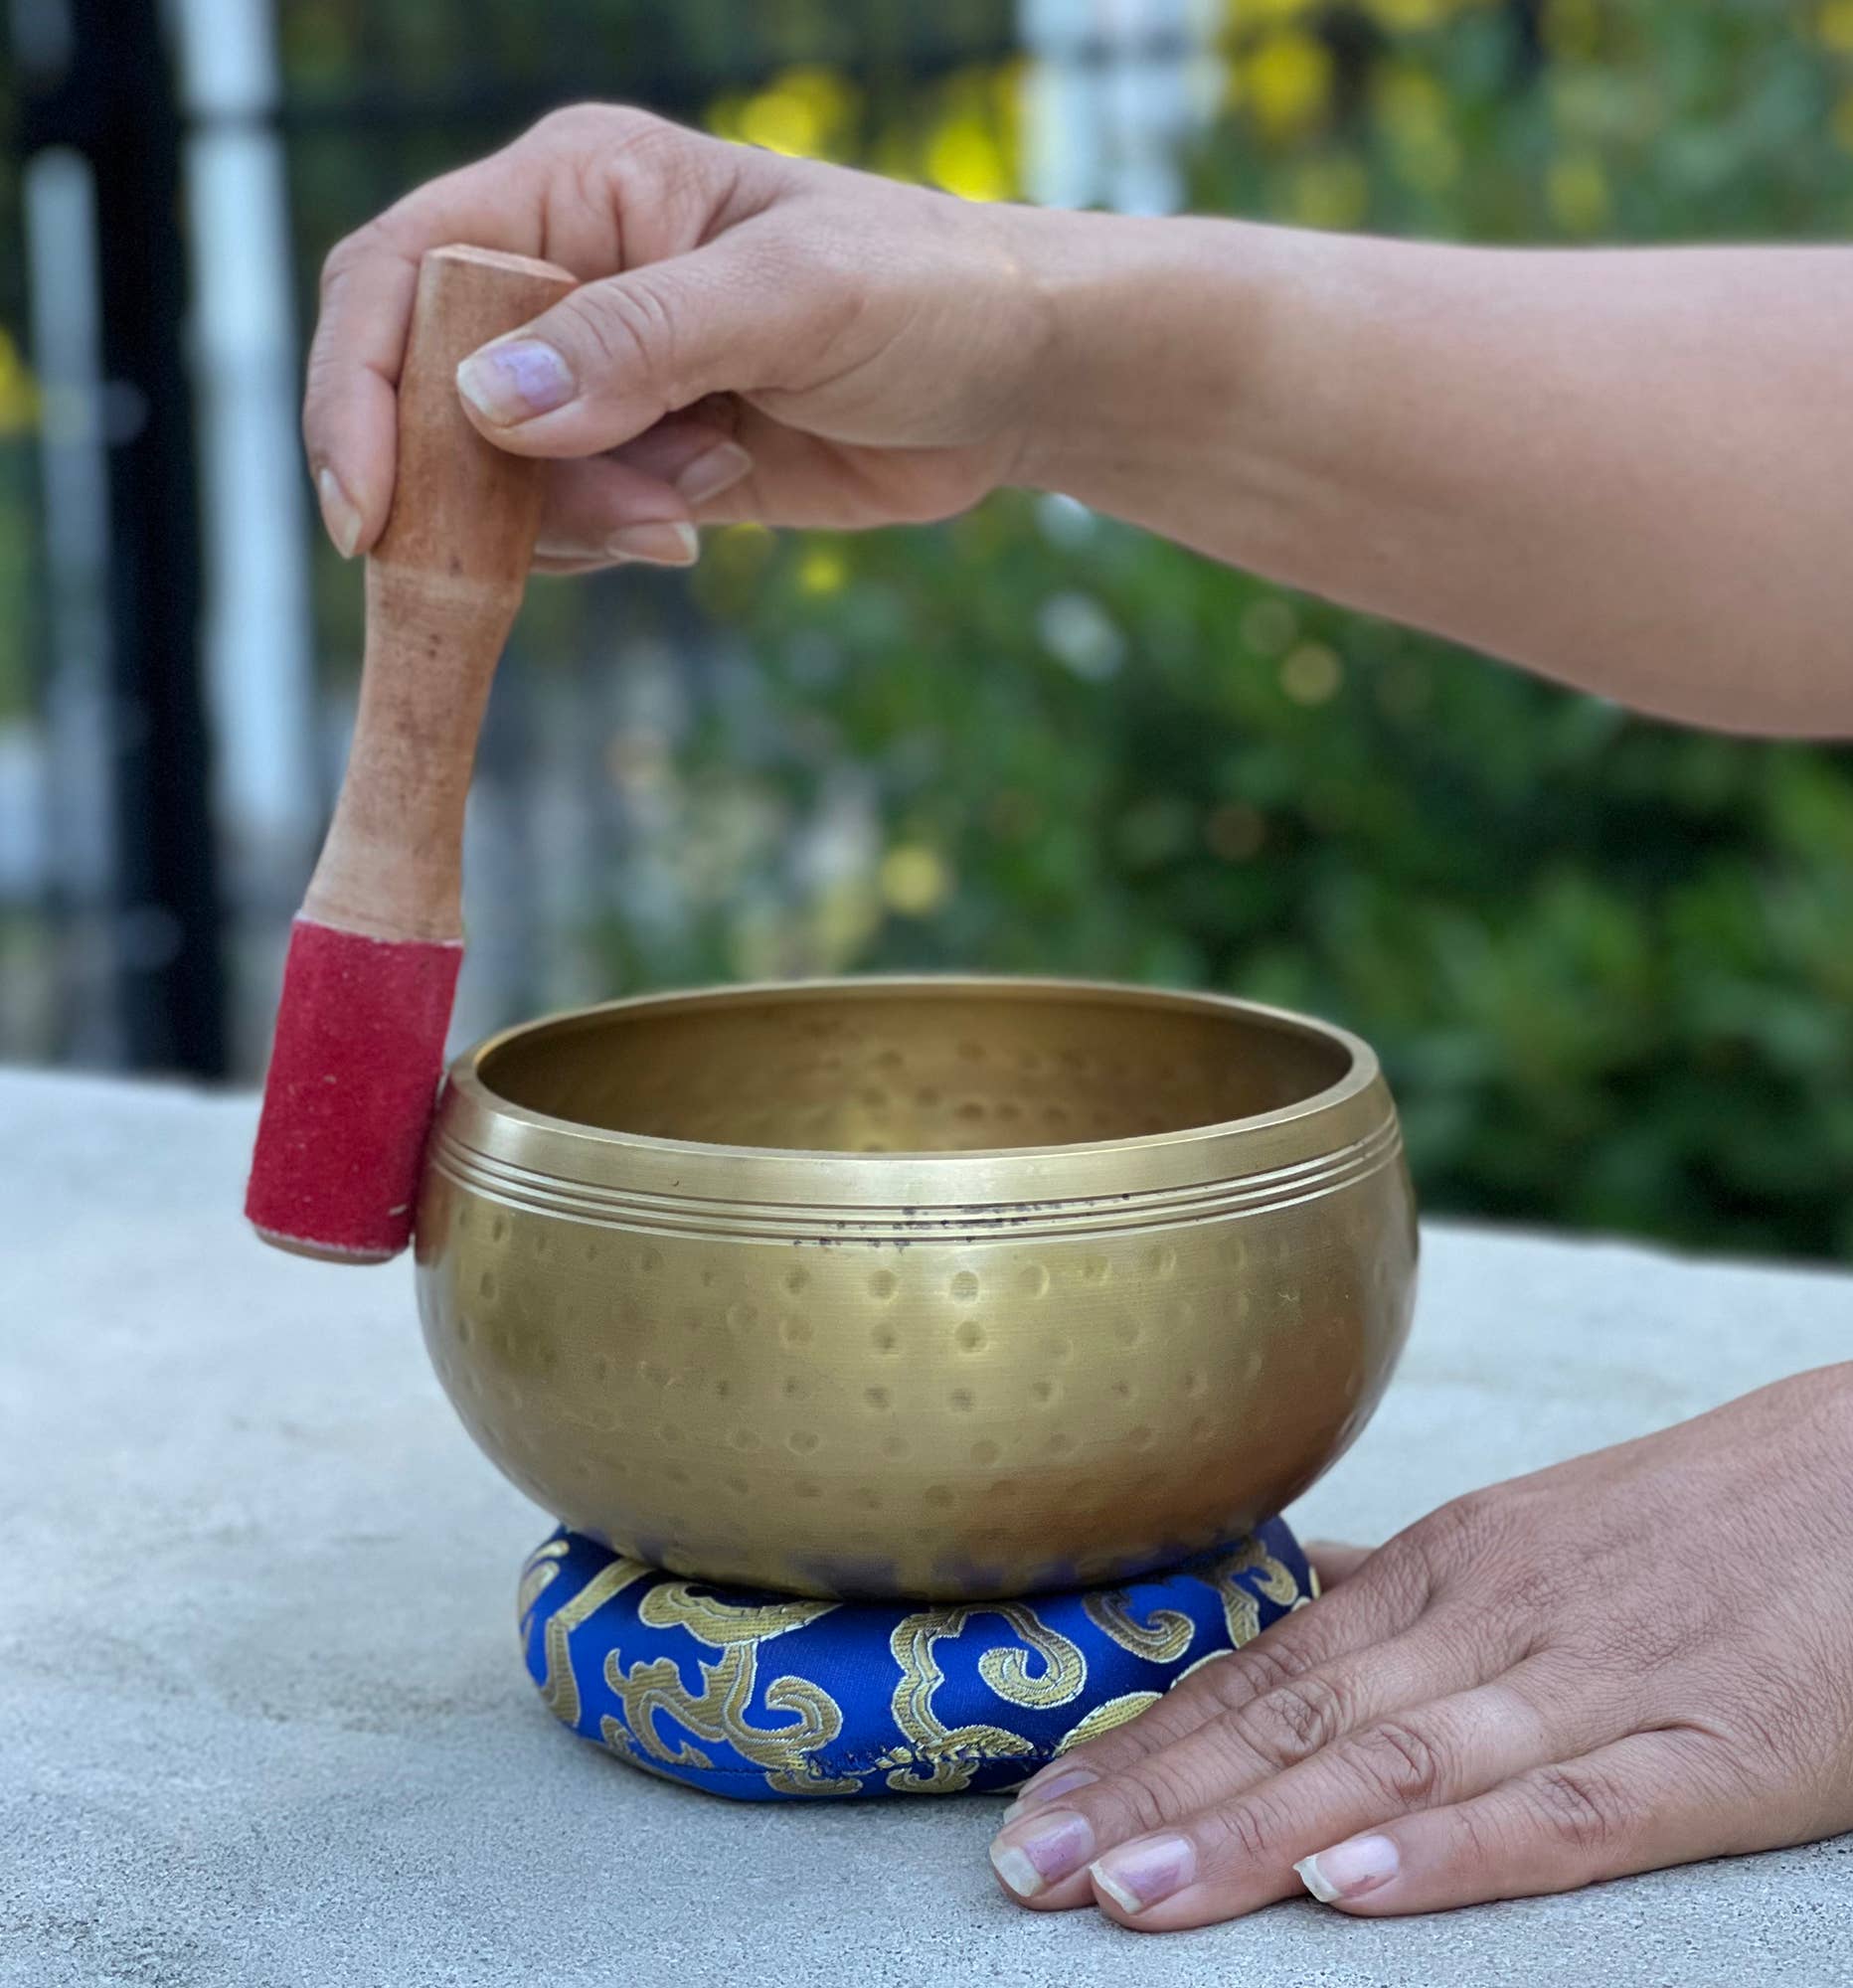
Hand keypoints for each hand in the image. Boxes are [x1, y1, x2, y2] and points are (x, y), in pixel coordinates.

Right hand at [302, 104, 1061, 571]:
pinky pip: (563, 525)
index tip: (369, 512)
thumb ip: (643, 343)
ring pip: (498, 479)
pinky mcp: (640, 457)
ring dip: (578, 521)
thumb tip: (490, 407)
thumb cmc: (929, 292)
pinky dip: (608, 542)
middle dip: (495, 483)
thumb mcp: (792, 299)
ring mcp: (601, 376)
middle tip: (628, 516)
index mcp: (577, 190)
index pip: (403, 275)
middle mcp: (569, 276)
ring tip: (699, 501)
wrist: (1014, 382)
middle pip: (430, 393)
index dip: (362, 390)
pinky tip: (698, 520)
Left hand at [988, 1365, 1852, 1928]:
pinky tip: (1355, 1889)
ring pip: (1392, 1769)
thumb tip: (1280, 1607)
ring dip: (1252, 1834)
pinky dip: (1453, 1852)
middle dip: (1153, 1802)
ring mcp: (1591, 1689)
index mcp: (1445, 1575)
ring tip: (1134, 1897)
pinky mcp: (1705, 1758)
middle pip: (1294, 1724)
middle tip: (1029, 1870)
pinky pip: (1564, 1816)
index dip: (1143, 1746)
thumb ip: (1401, 1592)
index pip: (1262, 1672)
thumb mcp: (1528, 1539)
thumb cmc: (1692, 1522)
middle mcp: (1490, 1623)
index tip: (1035, 1805)